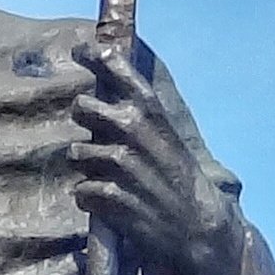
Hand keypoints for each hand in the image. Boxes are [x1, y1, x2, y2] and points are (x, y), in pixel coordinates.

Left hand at [68, 39, 248, 274]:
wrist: (196, 226)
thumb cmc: (178, 178)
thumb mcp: (165, 136)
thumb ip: (137, 114)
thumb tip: (104, 93)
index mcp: (150, 111)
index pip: (115, 69)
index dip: (93, 54)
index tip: (79, 48)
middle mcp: (133, 130)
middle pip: (81, 108)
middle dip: (84, 121)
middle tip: (97, 136)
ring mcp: (120, 164)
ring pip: (77, 153)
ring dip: (88, 167)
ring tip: (112, 179)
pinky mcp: (110, 196)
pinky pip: (80, 190)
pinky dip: (90, 198)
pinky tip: (111, 203)